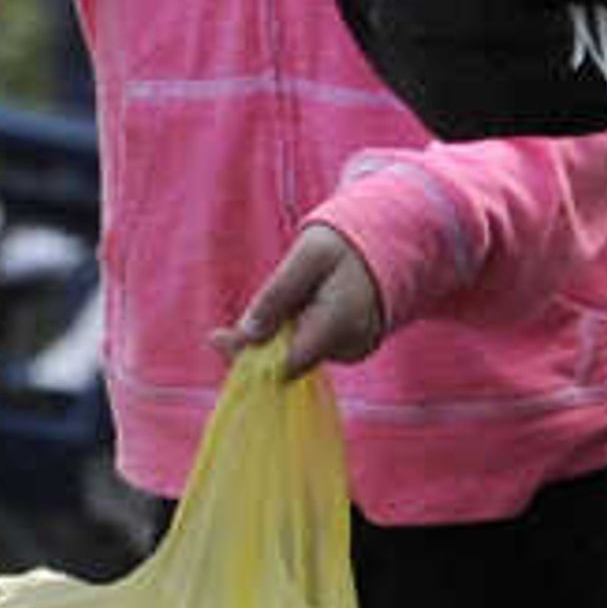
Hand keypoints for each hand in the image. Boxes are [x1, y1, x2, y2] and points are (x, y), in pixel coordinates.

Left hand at [218, 224, 387, 379]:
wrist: (390, 244)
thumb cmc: (345, 244)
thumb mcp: (307, 256)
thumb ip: (278, 294)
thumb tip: (248, 334)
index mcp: (339, 324)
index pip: (285, 363)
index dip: (249, 355)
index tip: (216, 337)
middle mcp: (350, 347)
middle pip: (288, 362)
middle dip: (259, 343)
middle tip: (223, 332)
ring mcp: (353, 351)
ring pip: (298, 353)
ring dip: (278, 336)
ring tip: (284, 302)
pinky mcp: (352, 349)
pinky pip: (311, 347)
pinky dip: (295, 333)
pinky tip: (299, 309)